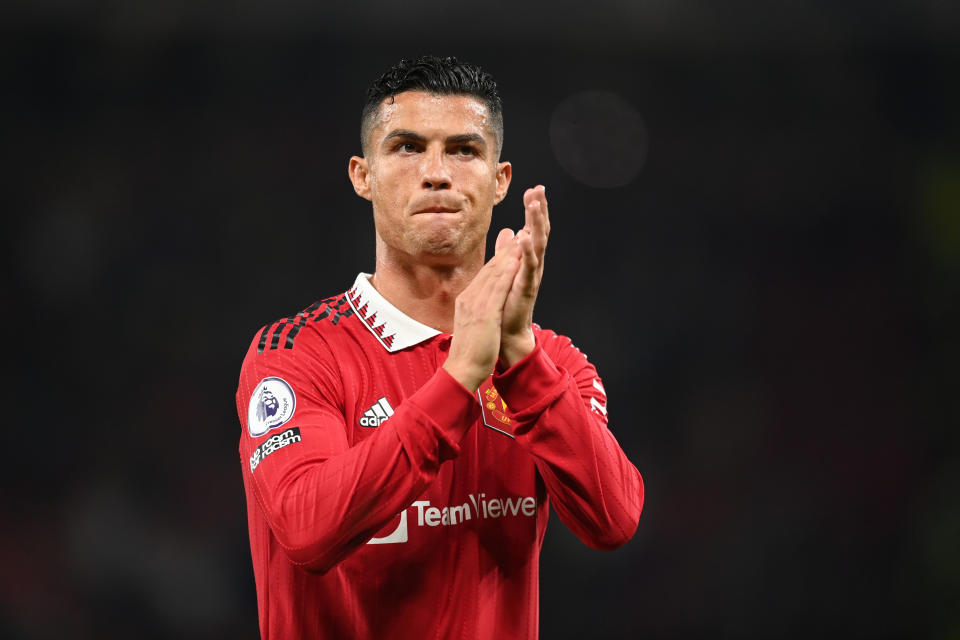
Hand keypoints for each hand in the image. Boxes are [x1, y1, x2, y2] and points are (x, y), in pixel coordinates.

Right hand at [442, 230, 521, 391]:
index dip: (498, 259)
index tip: (509, 246)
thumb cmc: (470, 352)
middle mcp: (469, 298)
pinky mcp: (485, 313)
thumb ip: (478, 311)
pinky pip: (498, 288)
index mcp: (467, 301)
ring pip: (494, 274)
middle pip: (489, 269)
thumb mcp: (472, 325)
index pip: (484, 275)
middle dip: (504, 251)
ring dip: (508, 255)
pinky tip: (516, 261)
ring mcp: (476, 305)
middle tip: (517, 233)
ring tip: (520, 239)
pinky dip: (507, 273)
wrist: (462, 369)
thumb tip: (482, 305)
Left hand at [499, 185, 549, 367]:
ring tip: (534, 204)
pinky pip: (528, 266)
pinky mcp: (526, 287)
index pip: (533, 229)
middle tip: (539, 188)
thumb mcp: (506, 270)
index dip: (535, 209)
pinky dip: (527, 250)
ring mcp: (531, 275)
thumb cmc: (507, 303)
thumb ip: (508, 250)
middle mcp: (533, 265)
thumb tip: (509, 231)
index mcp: (528, 259)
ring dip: (536, 223)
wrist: (507, 332)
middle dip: (539, 210)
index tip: (534, 188)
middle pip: (539, 231)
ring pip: (537, 244)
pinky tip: (525, 236)